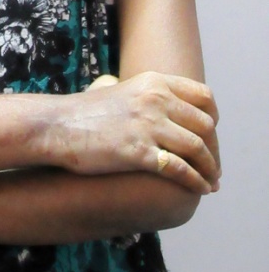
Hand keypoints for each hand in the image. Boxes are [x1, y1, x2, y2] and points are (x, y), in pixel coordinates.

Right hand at [46, 71, 219, 194]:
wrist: (57, 126)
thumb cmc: (83, 112)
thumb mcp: (116, 88)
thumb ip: (140, 93)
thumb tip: (154, 104)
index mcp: (153, 81)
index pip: (203, 96)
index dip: (212, 117)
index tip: (210, 135)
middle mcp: (155, 99)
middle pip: (205, 124)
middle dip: (214, 148)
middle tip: (213, 165)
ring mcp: (148, 125)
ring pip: (198, 148)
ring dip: (210, 168)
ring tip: (212, 182)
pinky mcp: (139, 152)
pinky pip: (180, 169)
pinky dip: (195, 181)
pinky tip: (199, 190)